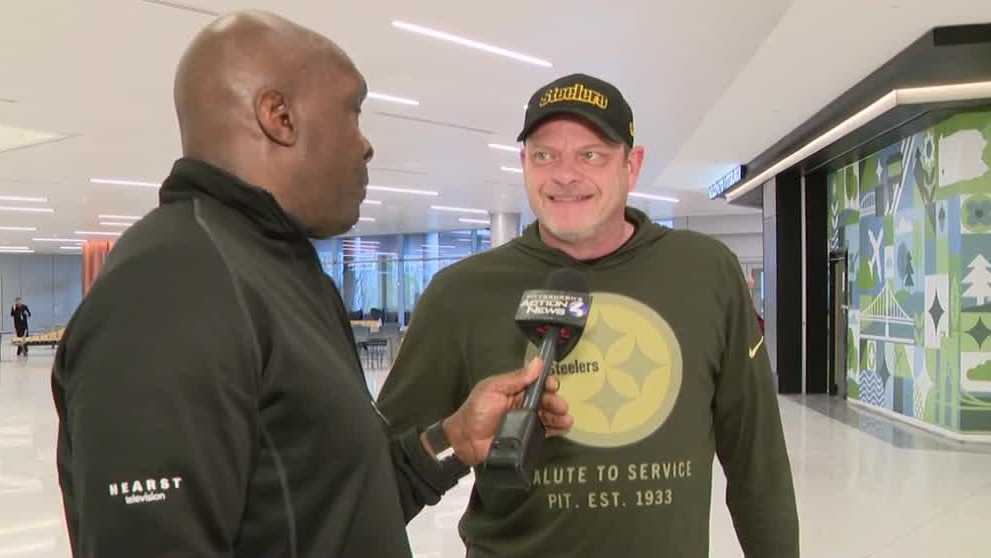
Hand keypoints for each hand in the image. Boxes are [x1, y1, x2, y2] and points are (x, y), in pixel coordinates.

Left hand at [442, 358, 572, 465]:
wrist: (465, 440)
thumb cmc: (475, 411)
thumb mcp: (492, 388)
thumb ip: (515, 378)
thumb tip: (536, 363)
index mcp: (515, 389)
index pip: (537, 383)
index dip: (547, 383)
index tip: (553, 385)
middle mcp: (523, 404)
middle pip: (546, 400)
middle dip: (556, 401)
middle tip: (560, 406)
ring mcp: (526, 421)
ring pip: (548, 416)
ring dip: (559, 416)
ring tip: (565, 419)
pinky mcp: (527, 437)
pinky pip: (545, 432)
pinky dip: (555, 430)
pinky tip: (562, 428)